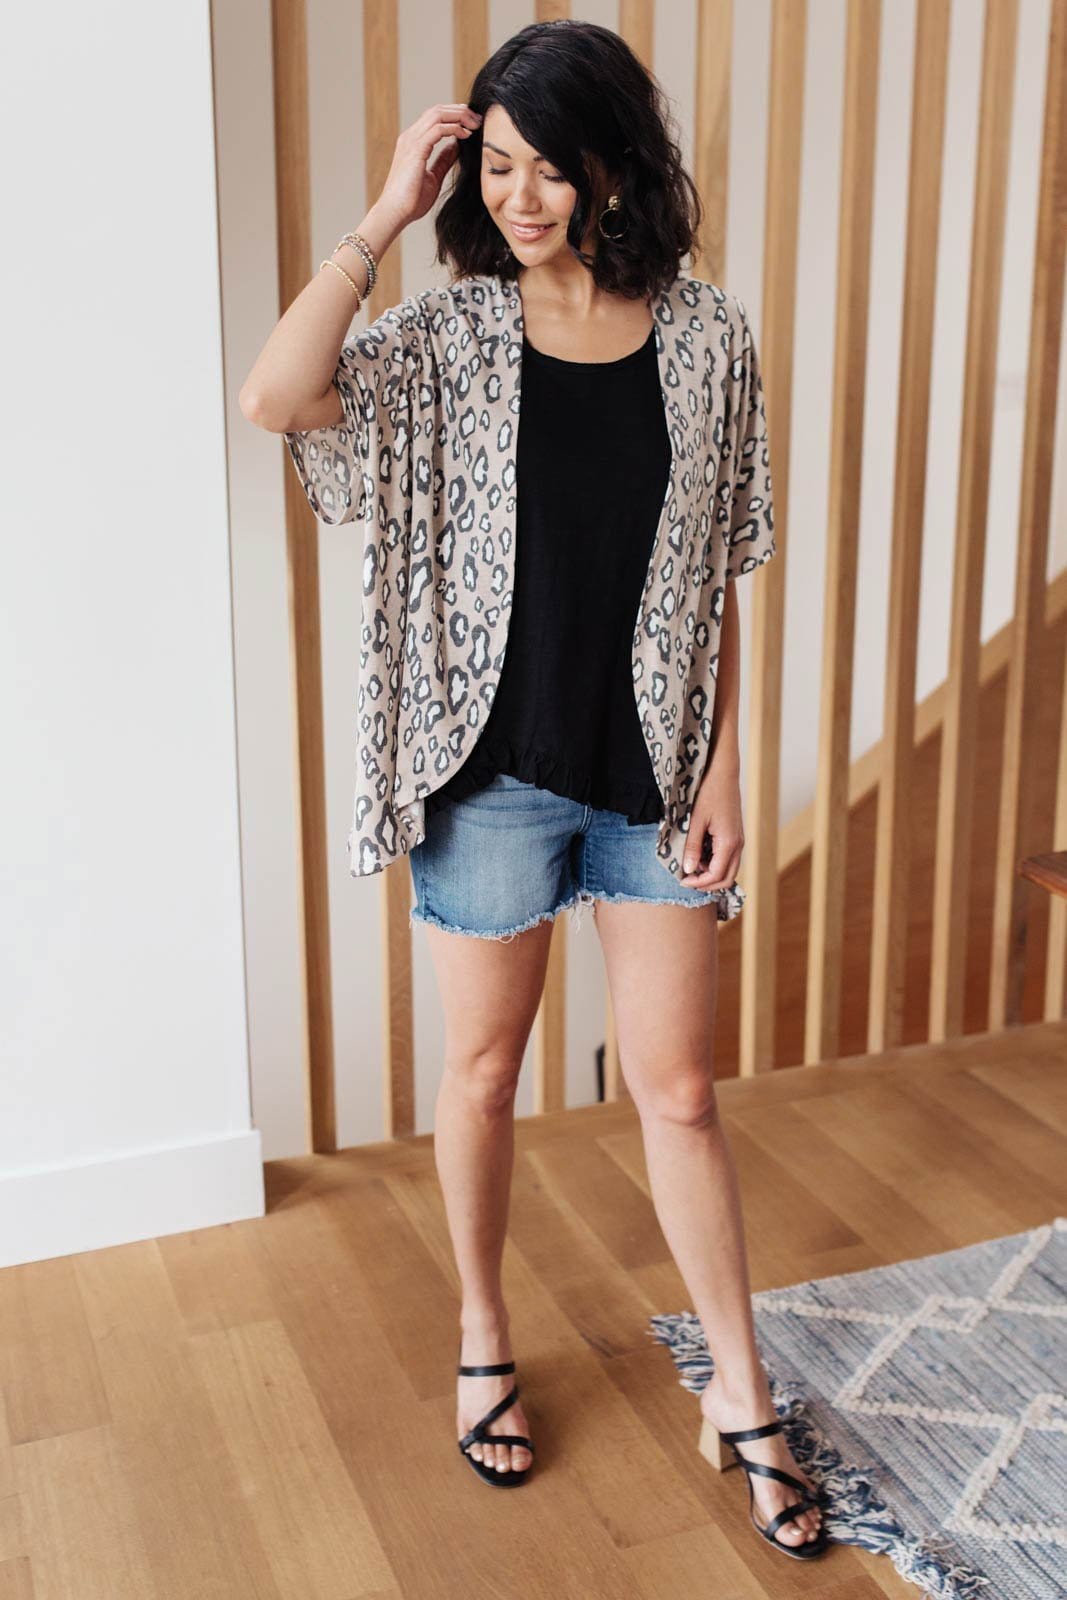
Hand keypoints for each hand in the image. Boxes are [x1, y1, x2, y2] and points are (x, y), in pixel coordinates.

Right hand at [377, 102, 482, 227]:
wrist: (395, 213)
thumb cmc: (411, 200)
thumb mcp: (434, 176)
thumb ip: (443, 160)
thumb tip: (456, 146)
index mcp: (413, 142)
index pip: (434, 117)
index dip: (455, 115)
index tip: (472, 123)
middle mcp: (411, 137)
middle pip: (437, 111)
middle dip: (460, 111)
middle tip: (478, 120)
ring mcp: (411, 141)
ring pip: (437, 114)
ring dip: (459, 116)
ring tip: (475, 124)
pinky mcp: (415, 150)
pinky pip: (438, 129)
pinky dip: (454, 128)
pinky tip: (466, 135)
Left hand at [678, 757, 743, 889]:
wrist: (722, 773)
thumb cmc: (708, 793)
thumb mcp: (695, 821)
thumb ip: (692, 847)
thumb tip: (689, 870)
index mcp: (729, 843)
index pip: (716, 876)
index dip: (698, 883)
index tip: (682, 880)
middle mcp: (738, 845)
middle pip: (727, 878)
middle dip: (707, 884)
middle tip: (687, 880)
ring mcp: (738, 840)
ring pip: (729, 870)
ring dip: (711, 874)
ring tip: (692, 866)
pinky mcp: (735, 835)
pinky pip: (728, 858)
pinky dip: (715, 864)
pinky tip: (700, 855)